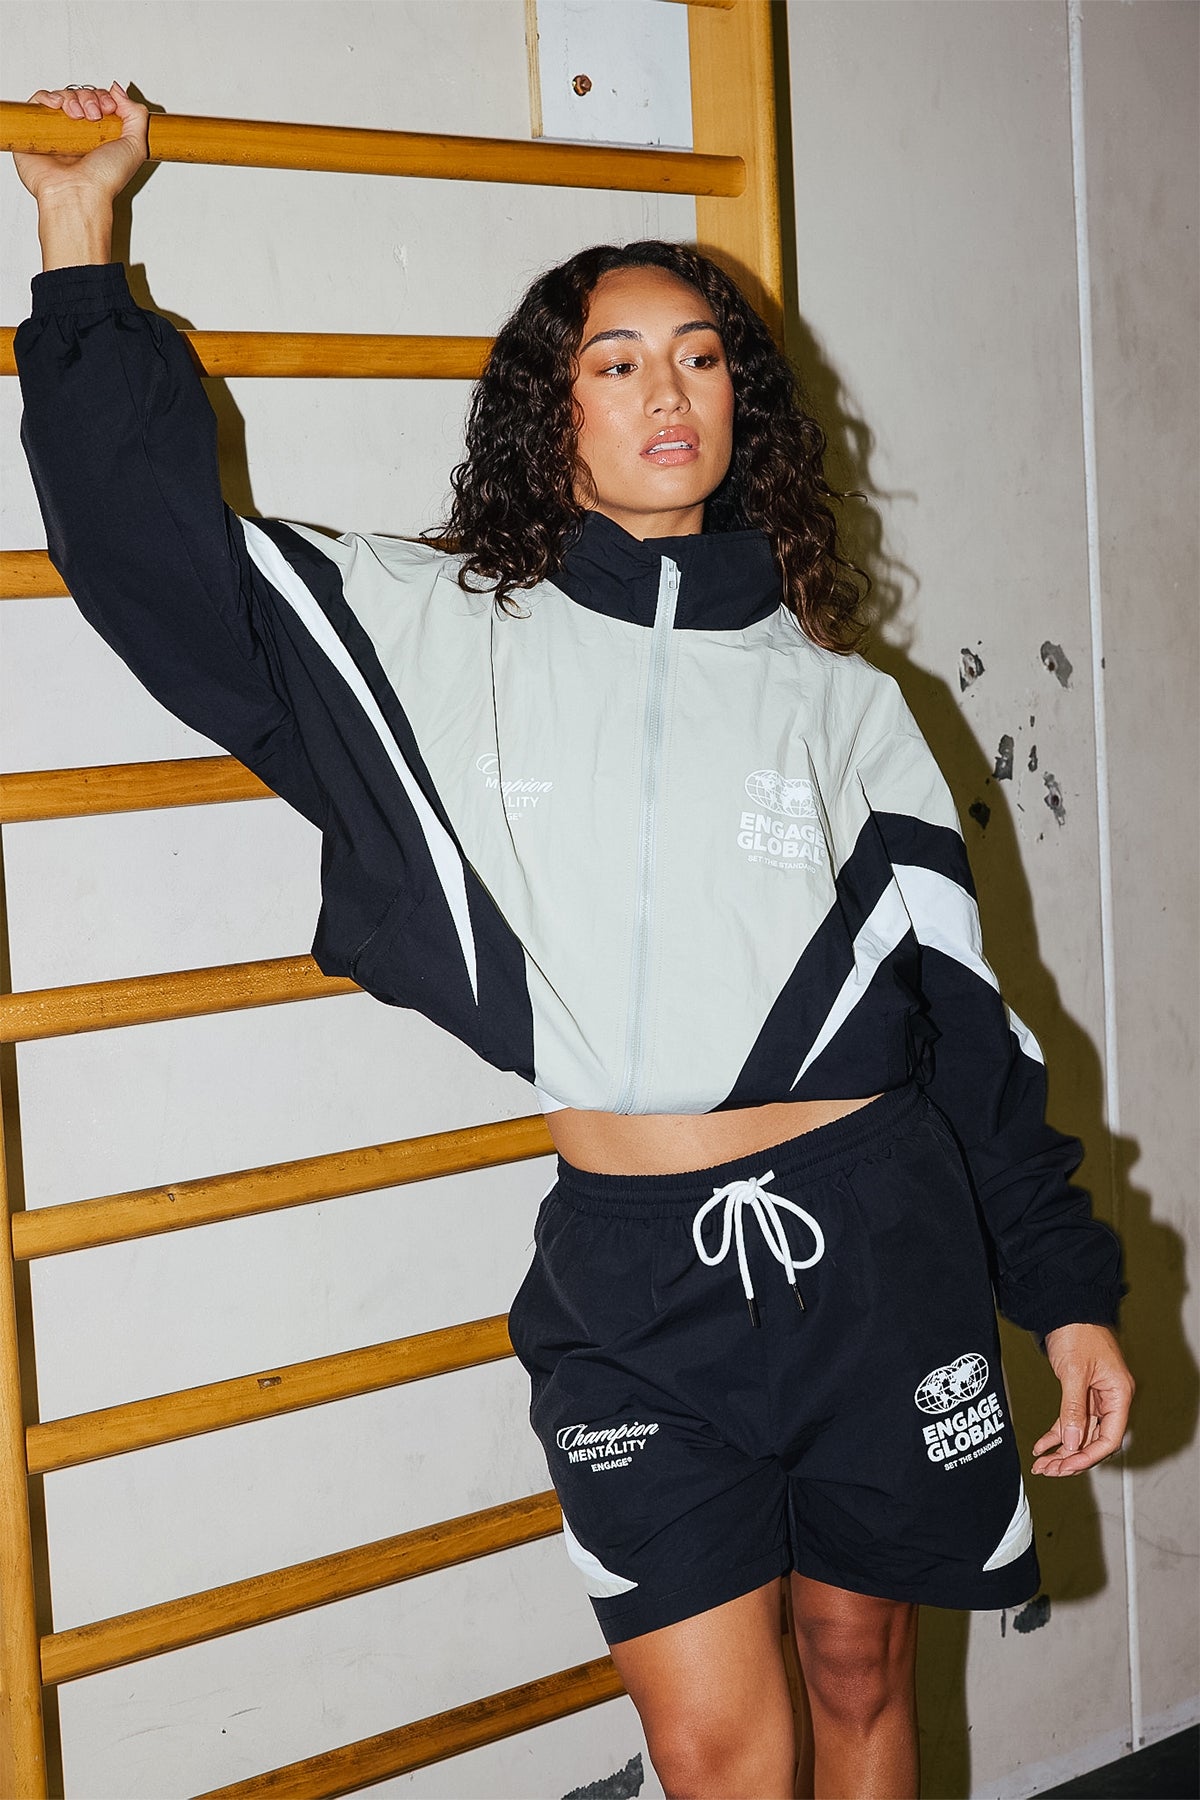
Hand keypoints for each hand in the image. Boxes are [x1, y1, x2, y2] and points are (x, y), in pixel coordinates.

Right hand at [14, 83, 148, 209]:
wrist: (79, 193)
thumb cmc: (104, 180)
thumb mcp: (135, 146)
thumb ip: (136, 115)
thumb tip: (118, 91)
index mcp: (100, 138)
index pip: (98, 103)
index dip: (104, 98)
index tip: (109, 108)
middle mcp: (78, 135)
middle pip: (81, 97)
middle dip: (90, 98)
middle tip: (93, 115)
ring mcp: (57, 133)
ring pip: (61, 97)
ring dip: (72, 98)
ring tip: (77, 115)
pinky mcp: (35, 132)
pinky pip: (37, 103)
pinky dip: (47, 97)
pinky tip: (58, 105)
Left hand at [1031, 1322, 1133, 1476]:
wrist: (1065, 1306)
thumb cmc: (1078, 1331)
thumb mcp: (1074, 1372)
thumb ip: (1074, 1409)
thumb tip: (1073, 1443)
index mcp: (1119, 1394)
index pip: (1109, 1437)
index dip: (1088, 1456)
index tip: (1067, 1466)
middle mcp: (1110, 1398)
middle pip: (1094, 1439)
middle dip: (1071, 1458)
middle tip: (1050, 1471)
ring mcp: (1095, 1395)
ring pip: (1080, 1432)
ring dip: (1062, 1449)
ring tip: (1042, 1465)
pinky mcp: (1080, 1391)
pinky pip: (1070, 1419)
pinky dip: (1056, 1433)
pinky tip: (1042, 1446)